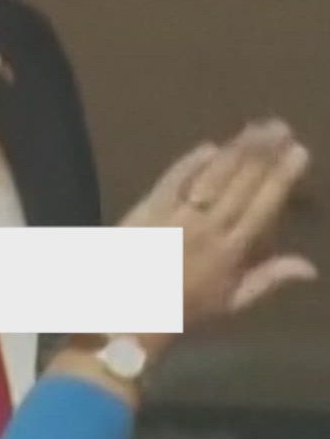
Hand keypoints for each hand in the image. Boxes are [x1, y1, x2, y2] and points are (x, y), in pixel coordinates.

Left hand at [121, 120, 314, 338]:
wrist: (126, 312)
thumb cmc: (183, 311)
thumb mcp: (231, 304)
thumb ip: (269, 279)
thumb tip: (311, 267)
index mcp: (230, 252)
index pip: (263, 207)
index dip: (281, 177)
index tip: (298, 151)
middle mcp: (206, 228)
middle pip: (240, 183)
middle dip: (263, 152)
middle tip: (281, 126)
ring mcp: (176, 214)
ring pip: (212, 175)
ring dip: (235, 149)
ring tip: (255, 128)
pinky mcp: (148, 207)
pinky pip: (174, 179)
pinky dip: (191, 162)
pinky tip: (210, 146)